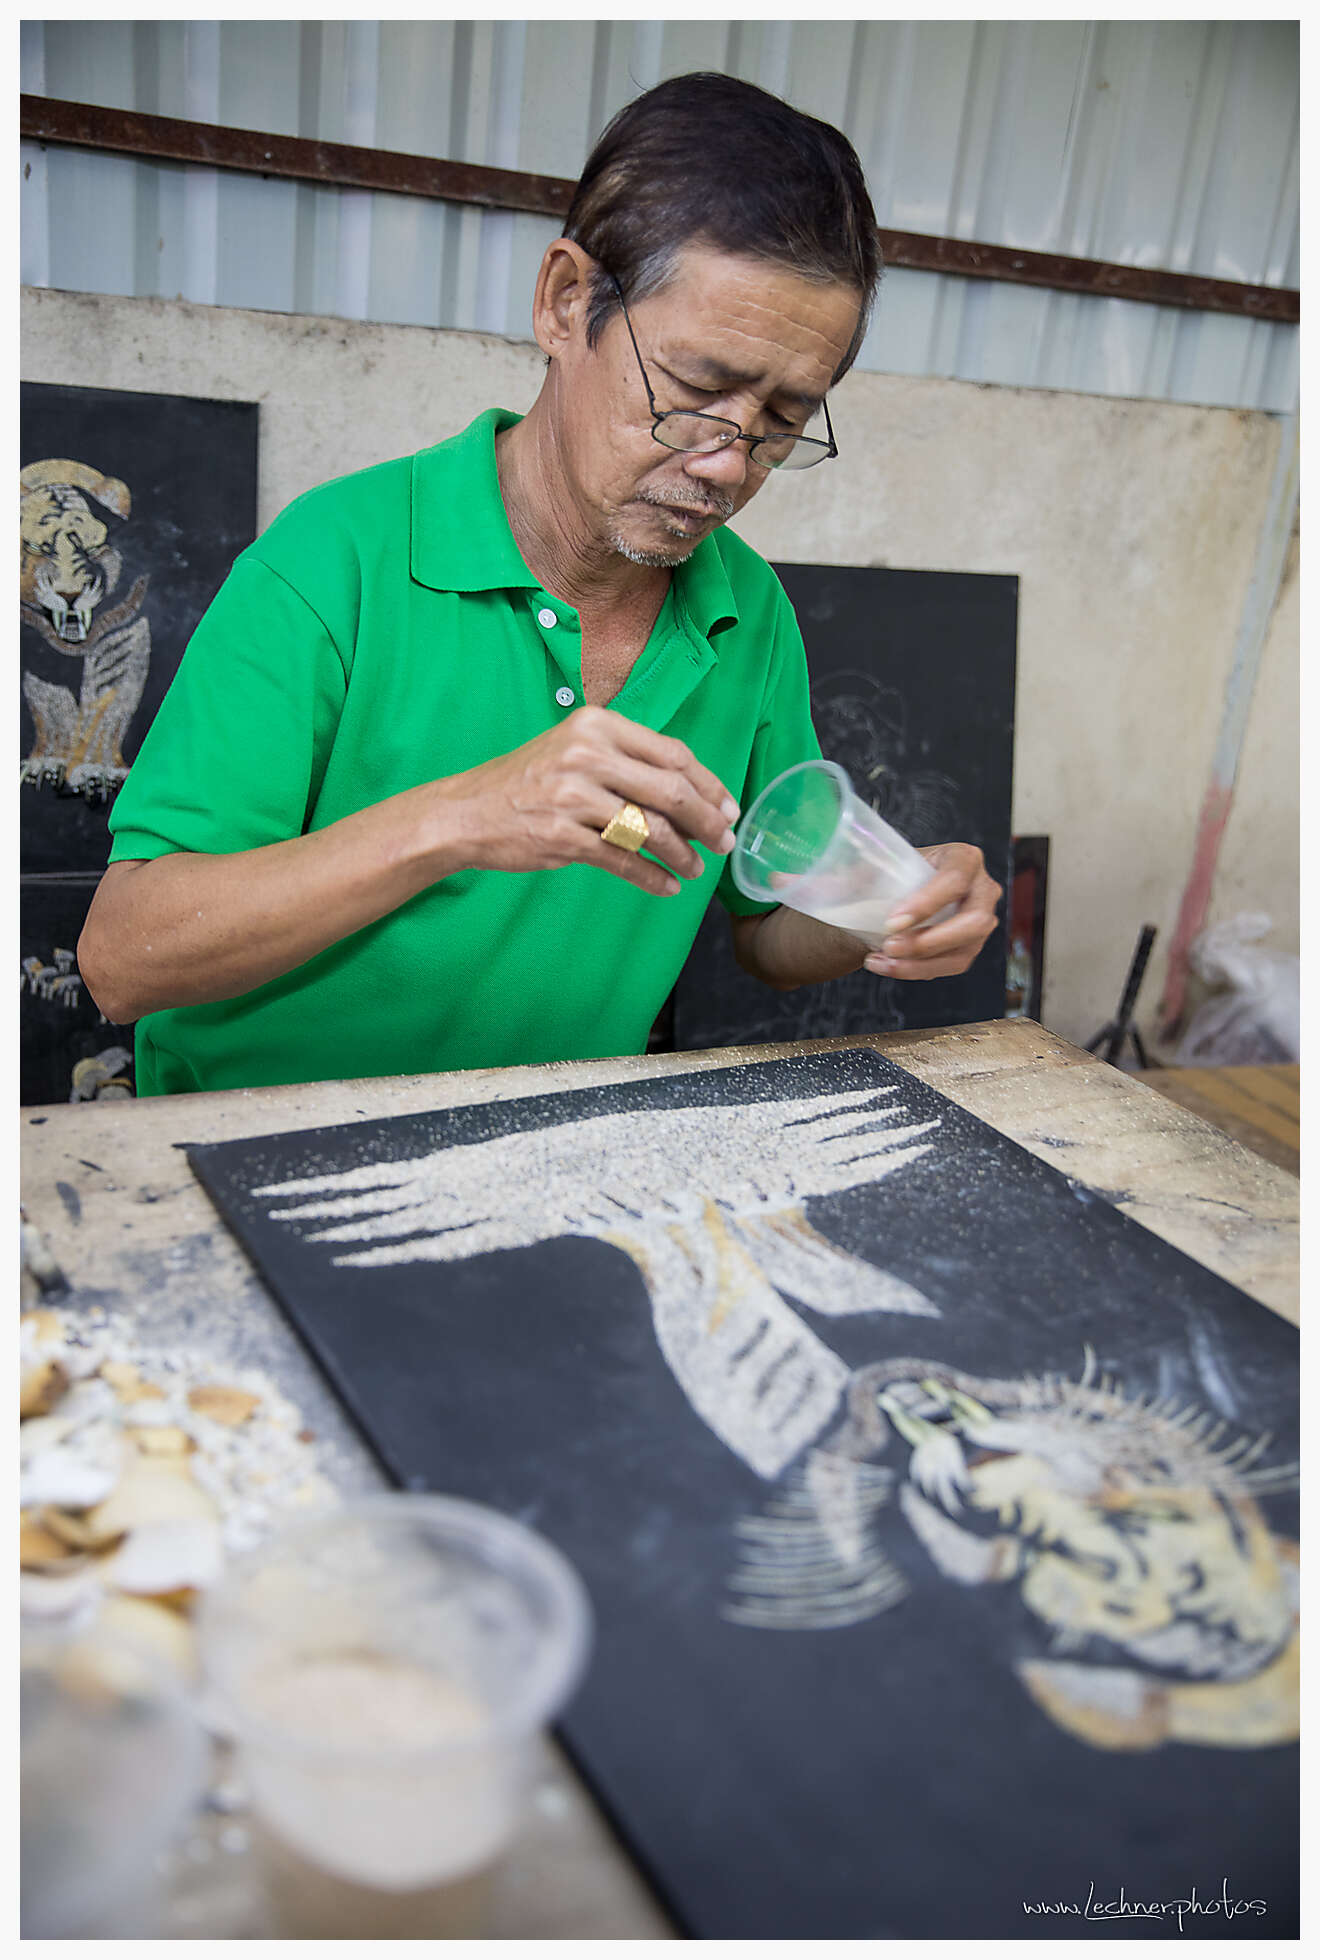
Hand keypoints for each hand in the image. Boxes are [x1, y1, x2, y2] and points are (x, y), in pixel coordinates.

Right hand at [437, 705, 739, 896]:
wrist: (466, 811)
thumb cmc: (528, 782)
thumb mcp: (575, 749)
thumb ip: (627, 761)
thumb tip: (692, 792)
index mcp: (597, 724)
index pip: (672, 754)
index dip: (709, 785)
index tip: (728, 808)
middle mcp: (586, 754)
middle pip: (670, 791)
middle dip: (707, 822)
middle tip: (725, 842)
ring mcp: (572, 796)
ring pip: (650, 829)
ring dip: (682, 854)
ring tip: (695, 868)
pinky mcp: (561, 836)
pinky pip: (622, 860)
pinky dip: (651, 877)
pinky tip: (666, 886)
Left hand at [861, 842, 1001, 980]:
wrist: (899, 895)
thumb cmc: (892, 875)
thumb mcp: (875, 867)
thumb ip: (851, 874)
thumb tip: (813, 883)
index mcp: (962, 858)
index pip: (955, 879)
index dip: (927, 903)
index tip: (893, 922)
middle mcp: (982, 888)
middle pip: (973, 921)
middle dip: (928, 940)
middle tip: (889, 946)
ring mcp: (981, 921)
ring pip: (963, 950)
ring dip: (920, 962)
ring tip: (881, 960)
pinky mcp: (970, 946)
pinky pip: (952, 966)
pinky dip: (918, 970)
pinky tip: (889, 966)